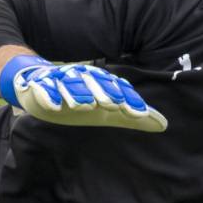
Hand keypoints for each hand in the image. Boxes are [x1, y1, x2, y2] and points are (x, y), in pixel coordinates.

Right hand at [0, 55, 167, 132]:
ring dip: (78, 94)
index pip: (118, 89)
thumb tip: (164, 125)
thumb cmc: (78, 99)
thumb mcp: (107, 112)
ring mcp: (59, 81)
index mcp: (100, 82)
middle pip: (95, 83)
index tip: (139, 114)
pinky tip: (55, 106)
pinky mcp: (39, 86)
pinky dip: (49, 96)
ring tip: (85, 105)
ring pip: (71, 85)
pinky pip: (44, 90)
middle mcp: (81, 78)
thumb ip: (132, 117)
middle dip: (105, 93)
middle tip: (114, 105)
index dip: (129, 100)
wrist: (38, 85)